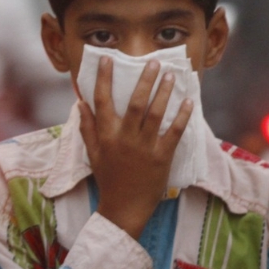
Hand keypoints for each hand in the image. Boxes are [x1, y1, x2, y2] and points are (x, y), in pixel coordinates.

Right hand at [77, 57, 192, 238]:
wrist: (124, 209)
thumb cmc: (108, 179)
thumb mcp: (93, 154)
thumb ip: (87, 128)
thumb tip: (80, 103)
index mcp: (106, 136)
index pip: (103, 101)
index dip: (104, 79)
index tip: (107, 60)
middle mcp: (125, 139)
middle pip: (135, 103)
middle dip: (144, 80)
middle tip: (153, 62)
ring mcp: (144, 148)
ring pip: (156, 114)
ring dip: (164, 92)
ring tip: (170, 75)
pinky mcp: (162, 157)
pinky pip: (174, 132)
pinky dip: (182, 116)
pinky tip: (188, 101)